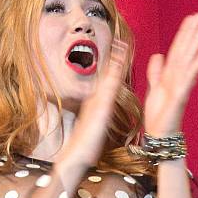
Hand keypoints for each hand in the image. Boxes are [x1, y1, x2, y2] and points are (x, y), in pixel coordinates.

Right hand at [57, 39, 128, 169]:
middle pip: (106, 76)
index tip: (119, 54)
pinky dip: (114, 76)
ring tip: (122, 45)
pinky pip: (109, 89)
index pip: (106, 83)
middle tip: (121, 41)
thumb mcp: (93, 129)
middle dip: (113, 59)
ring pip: (108, 78)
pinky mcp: (100, 109)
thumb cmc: (84, 147)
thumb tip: (98, 116)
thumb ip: (96, 120)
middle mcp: (95, 101)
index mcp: (96, 105)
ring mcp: (97, 104)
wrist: (74, 157)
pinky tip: (120, 67)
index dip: (112, 68)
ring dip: (115, 62)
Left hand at [144, 12, 197, 136]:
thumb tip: (158, 55)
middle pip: (186, 50)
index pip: (177, 49)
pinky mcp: (181, 95)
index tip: (190, 18)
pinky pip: (190, 76)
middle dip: (193, 31)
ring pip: (190, 58)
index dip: (183, 33)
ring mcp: (181, 85)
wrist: (159, 134)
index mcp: (170, 75)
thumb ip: (156, 72)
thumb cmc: (159, 115)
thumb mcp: (154, 89)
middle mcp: (178, 77)